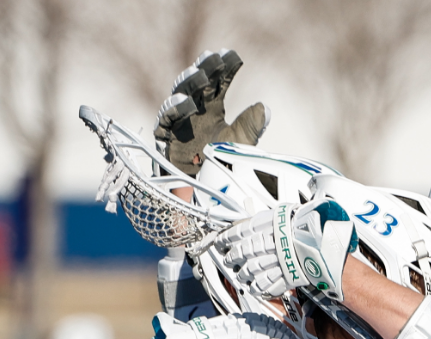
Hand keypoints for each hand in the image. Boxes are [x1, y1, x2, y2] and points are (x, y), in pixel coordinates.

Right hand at [155, 50, 269, 175]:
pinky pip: (166, 119)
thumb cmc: (220, 164)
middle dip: (205, 69)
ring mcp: (179, 121)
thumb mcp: (240, 144)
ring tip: (200, 76)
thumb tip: (265, 108)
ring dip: (188, 84)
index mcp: (212, 108)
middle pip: (198, 83)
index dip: (225, 69)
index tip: (234, 56)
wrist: (203, 191)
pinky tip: (186, 102)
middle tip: (215, 57)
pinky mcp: (166, 135)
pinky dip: (174, 109)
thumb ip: (251, 126)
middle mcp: (194, 110)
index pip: (218, 82)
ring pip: (179, 95)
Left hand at [215, 199, 356, 301]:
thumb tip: (259, 221)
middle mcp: (273, 242)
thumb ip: (274, 219)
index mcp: (272, 224)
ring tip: (240, 275)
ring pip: (254, 269)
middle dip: (234, 256)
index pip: (242, 230)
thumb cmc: (315, 226)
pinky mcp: (290, 275)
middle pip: (246, 251)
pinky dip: (261, 287)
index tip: (221, 241)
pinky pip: (271, 284)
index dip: (228, 237)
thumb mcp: (292, 214)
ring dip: (245, 273)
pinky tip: (256, 288)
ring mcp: (281, 260)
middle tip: (229, 259)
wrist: (332, 243)